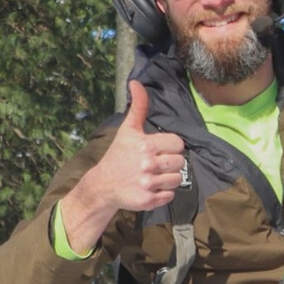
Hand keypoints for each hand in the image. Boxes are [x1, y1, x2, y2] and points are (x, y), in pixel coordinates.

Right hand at [59, 81, 185, 250]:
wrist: (103, 185)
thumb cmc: (119, 155)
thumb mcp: (128, 129)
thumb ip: (138, 107)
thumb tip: (136, 83)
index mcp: (145, 144)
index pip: (178, 143)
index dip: (170, 146)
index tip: (158, 149)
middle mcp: (147, 164)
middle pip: (181, 162)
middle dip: (170, 162)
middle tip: (155, 163)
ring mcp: (148, 183)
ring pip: (178, 179)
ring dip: (168, 178)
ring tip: (153, 176)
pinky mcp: (149, 200)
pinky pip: (171, 195)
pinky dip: (164, 194)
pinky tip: (150, 188)